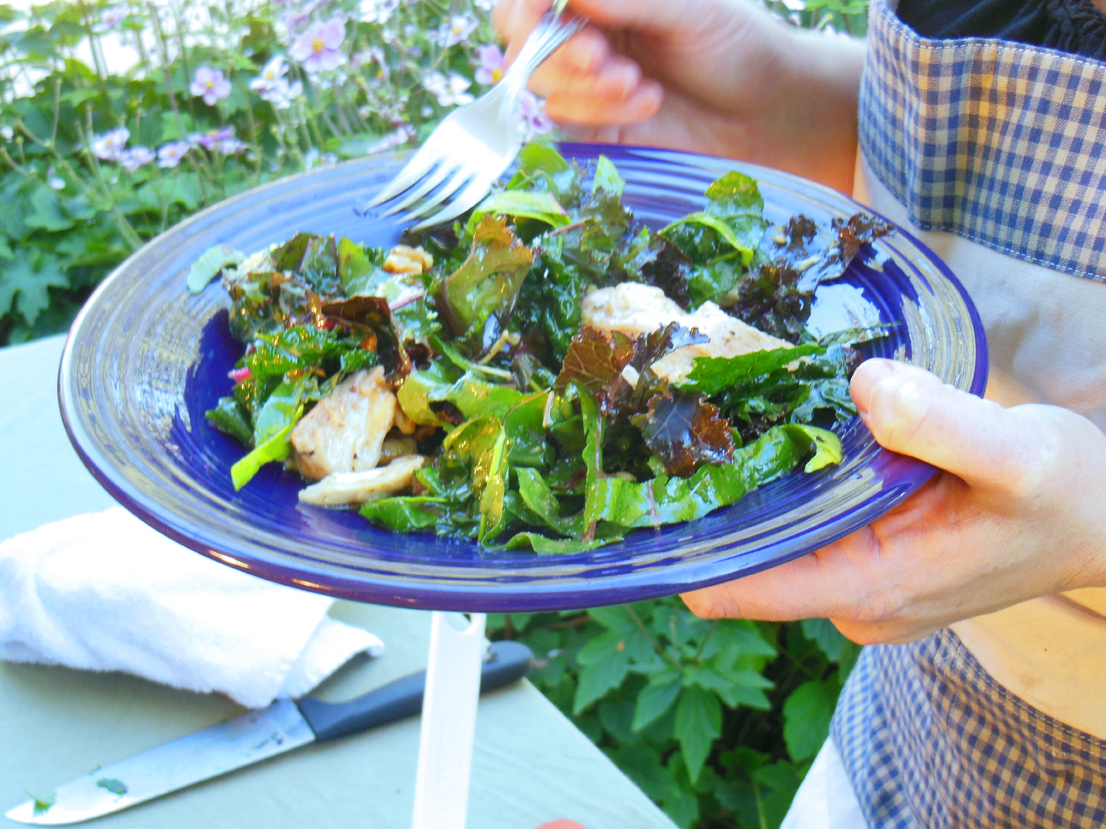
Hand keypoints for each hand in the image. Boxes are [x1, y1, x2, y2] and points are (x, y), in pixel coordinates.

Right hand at [493, 0, 865, 191]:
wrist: (766, 112)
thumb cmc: (734, 44)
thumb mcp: (687, 8)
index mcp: (601, 0)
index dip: (525, 5)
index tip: (536, 10)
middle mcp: (584, 36)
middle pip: (523, 42)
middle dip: (557, 51)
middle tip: (601, 57)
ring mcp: (586, 86)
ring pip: (541, 84)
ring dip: (584, 86)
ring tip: (636, 83)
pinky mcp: (595, 130)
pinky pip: (566, 122)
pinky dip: (599, 112)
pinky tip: (646, 102)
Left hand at [681, 359, 1105, 643]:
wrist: (1104, 520)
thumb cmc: (1070, 496)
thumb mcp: (1020, 452)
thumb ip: (942, 423)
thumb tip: (866, 385)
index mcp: (871, 587)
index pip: (740, 588)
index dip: (681, 548)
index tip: (639, 492)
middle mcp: (850, 598)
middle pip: (743, 557)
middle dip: (709, 500)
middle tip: (674, 419)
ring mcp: (855, 582)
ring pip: (769, 537)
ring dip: (747, 486)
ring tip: (712, 412)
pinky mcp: (865, 558)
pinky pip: (800, 525)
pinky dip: (786, 484)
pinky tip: (776, 429)